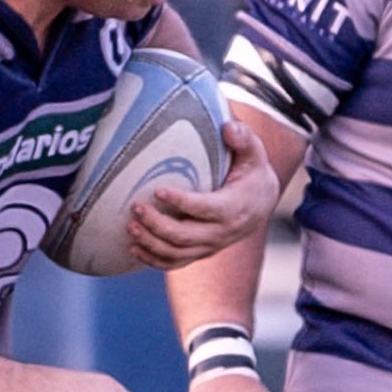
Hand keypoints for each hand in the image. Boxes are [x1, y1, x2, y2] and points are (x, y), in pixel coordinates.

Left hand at [126, 121, 279, 267]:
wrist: (261, 203)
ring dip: (151, 243)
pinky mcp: (200, 253)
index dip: (181, 202)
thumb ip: (243, 137)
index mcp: (233, 208)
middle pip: (185, 236)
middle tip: (136, 207)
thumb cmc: (252, 173)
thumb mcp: (255, 153)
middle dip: (158, 224)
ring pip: (177, 253)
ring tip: (130, 226)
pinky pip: (175, 263)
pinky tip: (133, 249)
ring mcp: (210, 246)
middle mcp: (221, 233)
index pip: (205, 209)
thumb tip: (228, 128)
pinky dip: (153, 260)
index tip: (158, 190)